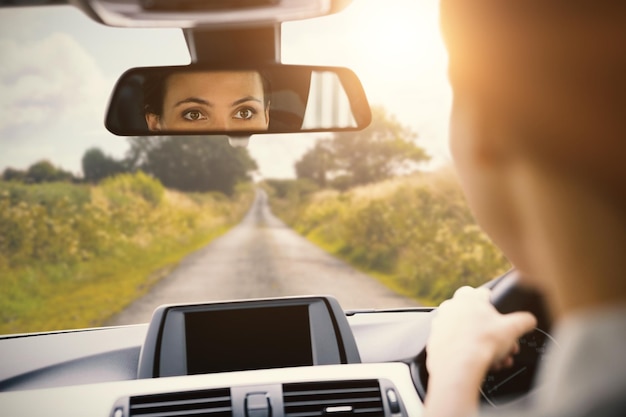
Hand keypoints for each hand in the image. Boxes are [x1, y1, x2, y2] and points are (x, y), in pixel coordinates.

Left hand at [424, 286, 536, 416]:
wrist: (459, 365)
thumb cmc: (482, 343)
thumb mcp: (513, 328)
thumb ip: (524, 320)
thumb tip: (529, 320)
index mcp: (467, 297)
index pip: (484, 295)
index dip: (497, 309)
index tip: (502, 320)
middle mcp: (450, 307)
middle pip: (476, 317)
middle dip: (491, 332)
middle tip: (502, 344)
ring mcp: (440, 324)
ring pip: (466, 333)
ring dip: (481, 344)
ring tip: (495, 358)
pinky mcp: (434, 341)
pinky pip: (454, 345)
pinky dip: (466, 352)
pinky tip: (479, 362)